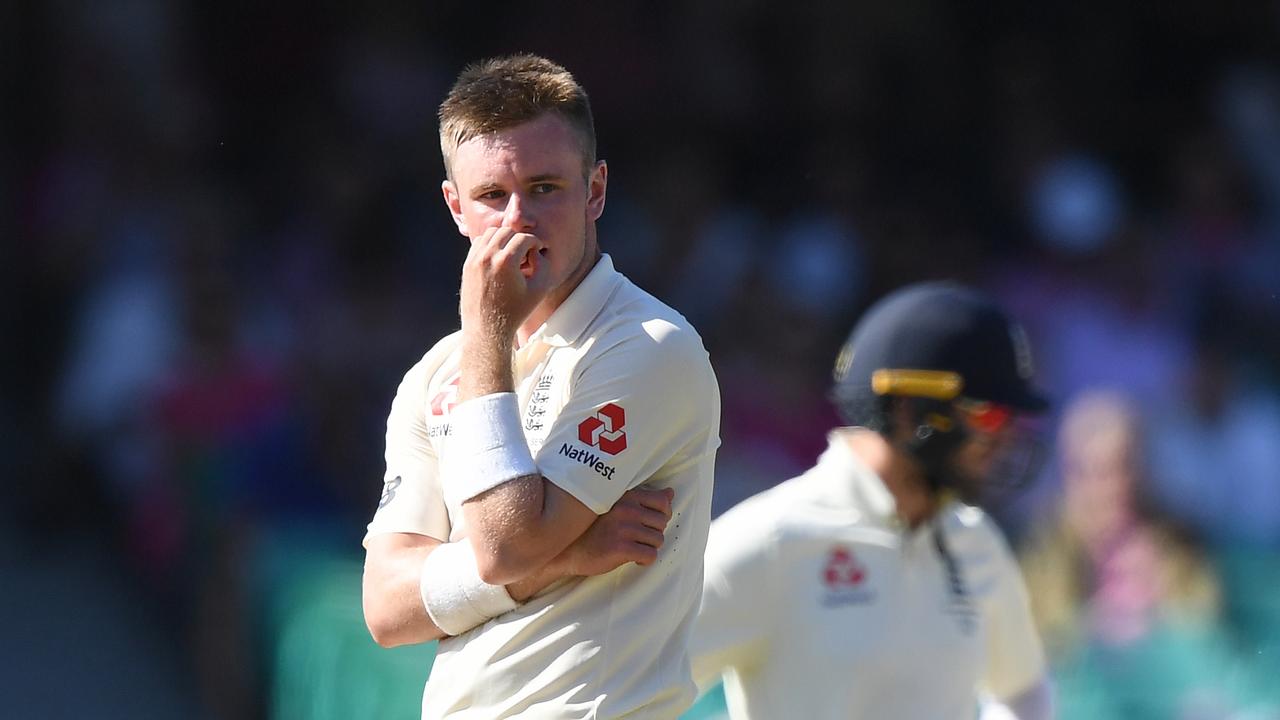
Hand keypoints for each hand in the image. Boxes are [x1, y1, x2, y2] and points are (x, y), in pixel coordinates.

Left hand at [459, 227, 553, 340]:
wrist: (487, 329)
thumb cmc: (515, 312)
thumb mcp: (539, 290)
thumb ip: (544, 265)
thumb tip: (537, 251)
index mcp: (506, 262)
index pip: (524, 238)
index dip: (535, 243)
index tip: (537, 252)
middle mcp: (487, 257)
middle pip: (507, 231)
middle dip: (519, 238)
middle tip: (525, 253)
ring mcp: (475, 260)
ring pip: (491, 233)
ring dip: (504, 238)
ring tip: (512, 254)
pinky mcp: (468, 264)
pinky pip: (479, 242)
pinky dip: (490, 244)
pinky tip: (499, 258)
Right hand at [560, 486, 674, 576]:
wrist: (569, 549)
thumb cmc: (594, 528)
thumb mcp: (618, 506)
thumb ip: (645, 499)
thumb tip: (670, 493)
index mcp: (626, 495)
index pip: (662, 502)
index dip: (661, 515)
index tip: (649, 524)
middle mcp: (627, 509)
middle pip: (662, 523)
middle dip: (653, 533)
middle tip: (637, 538)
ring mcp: (624, 528)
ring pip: (658, 540)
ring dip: (648, 547)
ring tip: (632, 547)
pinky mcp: (621, 548)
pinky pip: (650, 556)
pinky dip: (644, 560)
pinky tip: (632, 558)